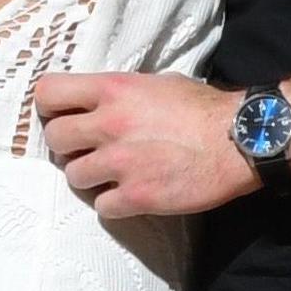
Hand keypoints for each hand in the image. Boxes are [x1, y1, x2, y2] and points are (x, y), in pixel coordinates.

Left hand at [33, 70, 259, 218]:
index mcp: (114, 89)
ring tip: (114, 174)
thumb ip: (122, 93)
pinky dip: (114, 204)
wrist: (241, 140)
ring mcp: (121, 162)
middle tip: (89, 150)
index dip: (51, 107)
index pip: (49, 93)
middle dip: (69, 147)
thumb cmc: (205, 109)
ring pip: (74, 176)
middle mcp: (110, 124)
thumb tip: (100, 102)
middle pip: (56, 139)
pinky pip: (102, 207)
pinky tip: (132, 195)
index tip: (64, 116)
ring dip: (90, 177)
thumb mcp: (158, 83)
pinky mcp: (137, 196)